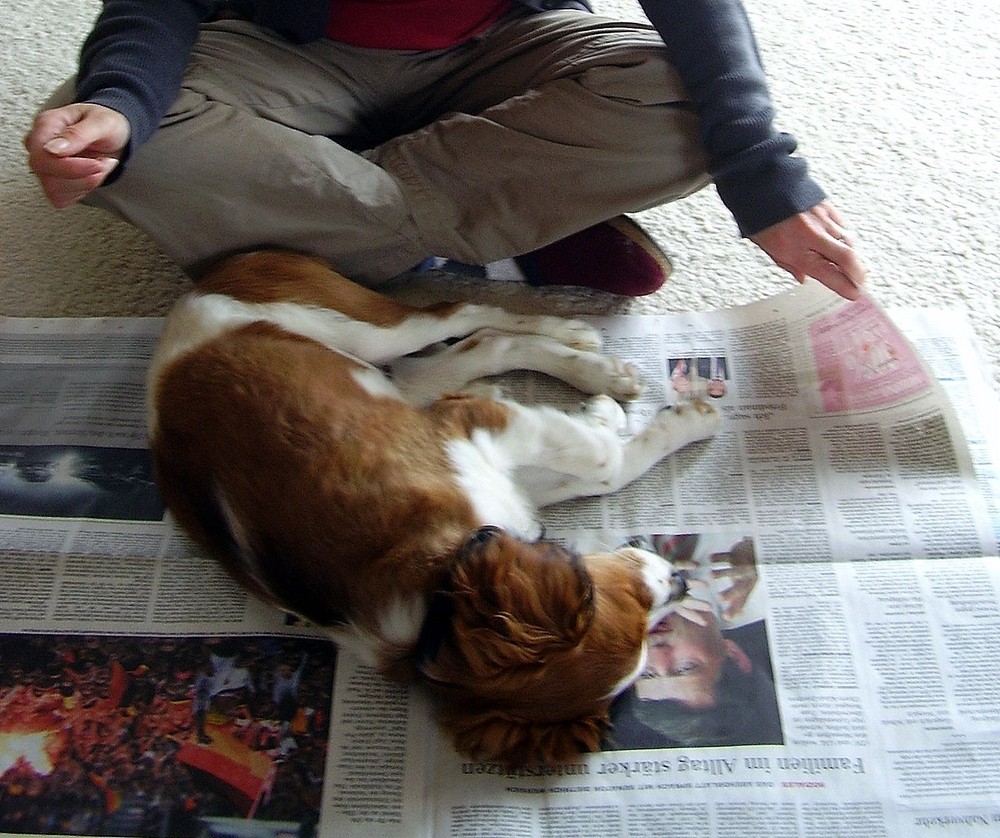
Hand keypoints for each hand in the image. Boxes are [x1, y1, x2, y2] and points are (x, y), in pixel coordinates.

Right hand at [25, 103, 130, 207]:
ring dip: (86, 183)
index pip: (42, 156)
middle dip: (83, 175)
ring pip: (54, 190)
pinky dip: (82, 191)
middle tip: (103, 162)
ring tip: (100, 165)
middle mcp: (40, 145)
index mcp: (46, 125)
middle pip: (46, 176)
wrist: (114, 134)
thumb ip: (77, 134)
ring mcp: (45, 164)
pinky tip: (91, 176)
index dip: (69, 167)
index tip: (96, 164)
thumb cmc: (106, 123)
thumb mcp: (101, 123)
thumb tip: (51, 149)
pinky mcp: (53, 180)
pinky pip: (61, 198)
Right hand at [709, 538, 757, 620]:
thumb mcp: (747, 585)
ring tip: (710, 575)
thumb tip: (735, 616)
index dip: (735, 609)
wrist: (760, 548)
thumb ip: (740, 599)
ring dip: (722, 573)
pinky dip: (719, 557)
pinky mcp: (738, 553)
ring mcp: (743, 565)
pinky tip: (710, 559)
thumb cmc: (750, 569)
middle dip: (730, 593)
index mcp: (749, 586)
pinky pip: (728, 555)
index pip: (742, 600)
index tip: (725, 617)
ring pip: (733, 570)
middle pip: (740, 587)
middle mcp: (748, 577)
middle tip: (719, 598)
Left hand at [750, 201, 866, 299]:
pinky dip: (845, 237)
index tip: (853, 294)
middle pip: (849, 257)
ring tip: (854, 266)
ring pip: (849, 241)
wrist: (760, 184)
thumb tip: (804, 278)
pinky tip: (843, 243)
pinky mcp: (827, 206)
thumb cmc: (759, 217)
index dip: (844, 286)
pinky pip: (843, 226)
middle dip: (859, 273)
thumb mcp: (767, 248)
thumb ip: (788, 264)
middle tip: (861, 282)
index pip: (828, 273)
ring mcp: (823, 219)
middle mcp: (814, 235)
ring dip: (854, 256)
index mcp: (796, 249)